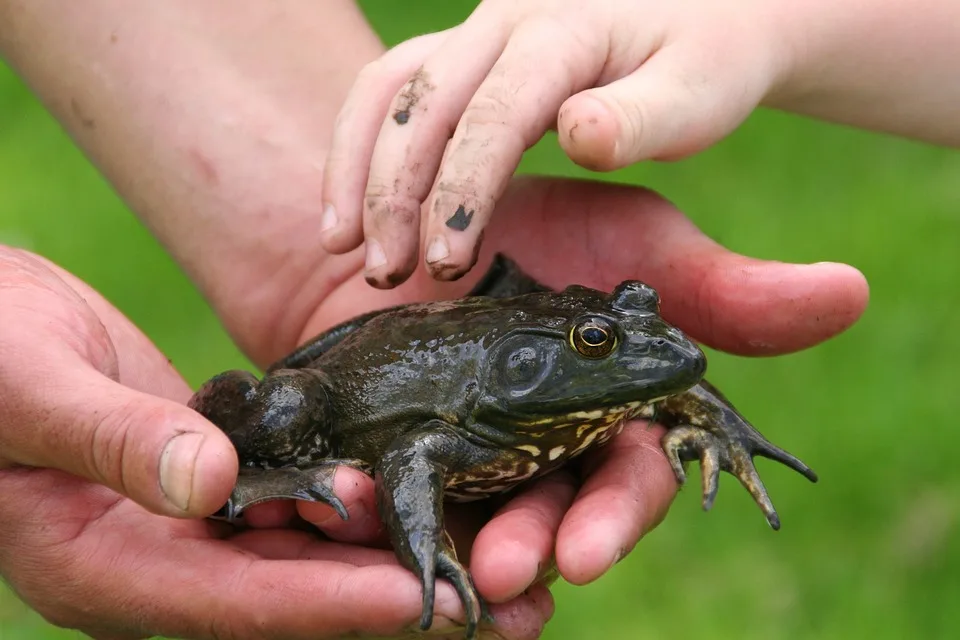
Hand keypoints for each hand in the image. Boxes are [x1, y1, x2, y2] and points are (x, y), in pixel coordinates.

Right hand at [0, 247, 550, 639]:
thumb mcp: (30, 387)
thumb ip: (115, 440)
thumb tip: (209, 486)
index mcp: (102, 566)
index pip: (239, 600)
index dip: (335, 601)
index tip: (426, 599)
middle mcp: (160, 559)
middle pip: (296, 593)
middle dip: (399, 597)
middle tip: (507, 608)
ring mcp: (190, 522)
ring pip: (310, 549)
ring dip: (397, 552)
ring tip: (499, 560)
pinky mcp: (215, 476)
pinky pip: (299, 497)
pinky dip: (359, 497)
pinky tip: (427, 489)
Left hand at [284, 177, 868, 613]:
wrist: (416, 210)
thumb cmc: (536, 224)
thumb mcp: (630, 242)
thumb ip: (722, 287)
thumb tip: (852, 292)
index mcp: (608, 413)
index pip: (627, 479)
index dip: (615, 516)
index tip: (586, 550)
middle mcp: (548, 446)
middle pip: (555, 515)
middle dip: (539, 544)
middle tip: (511, 570)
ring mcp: (477, 454)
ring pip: (485, 521)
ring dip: (473, 546)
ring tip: (451, 570)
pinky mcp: (409, 453)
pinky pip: (406, 502)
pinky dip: (397, 523)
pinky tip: (377, 532)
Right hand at [321, 0, 796, 286]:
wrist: (706, 11)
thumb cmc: (709, 61)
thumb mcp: (701, 90)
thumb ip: (645, 116)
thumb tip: (578, 134)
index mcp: (564, 32)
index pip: (494, 112)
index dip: (462, 187)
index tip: (448, 259)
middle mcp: (505, 21)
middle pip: (422, 100)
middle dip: (393, 190)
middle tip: (383, 272)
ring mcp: (476, 32)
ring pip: (389, 89)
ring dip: (357, 166)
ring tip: (341, 243)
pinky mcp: (463, 53)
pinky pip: (391, 88)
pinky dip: (360, 144)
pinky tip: (350, 202)